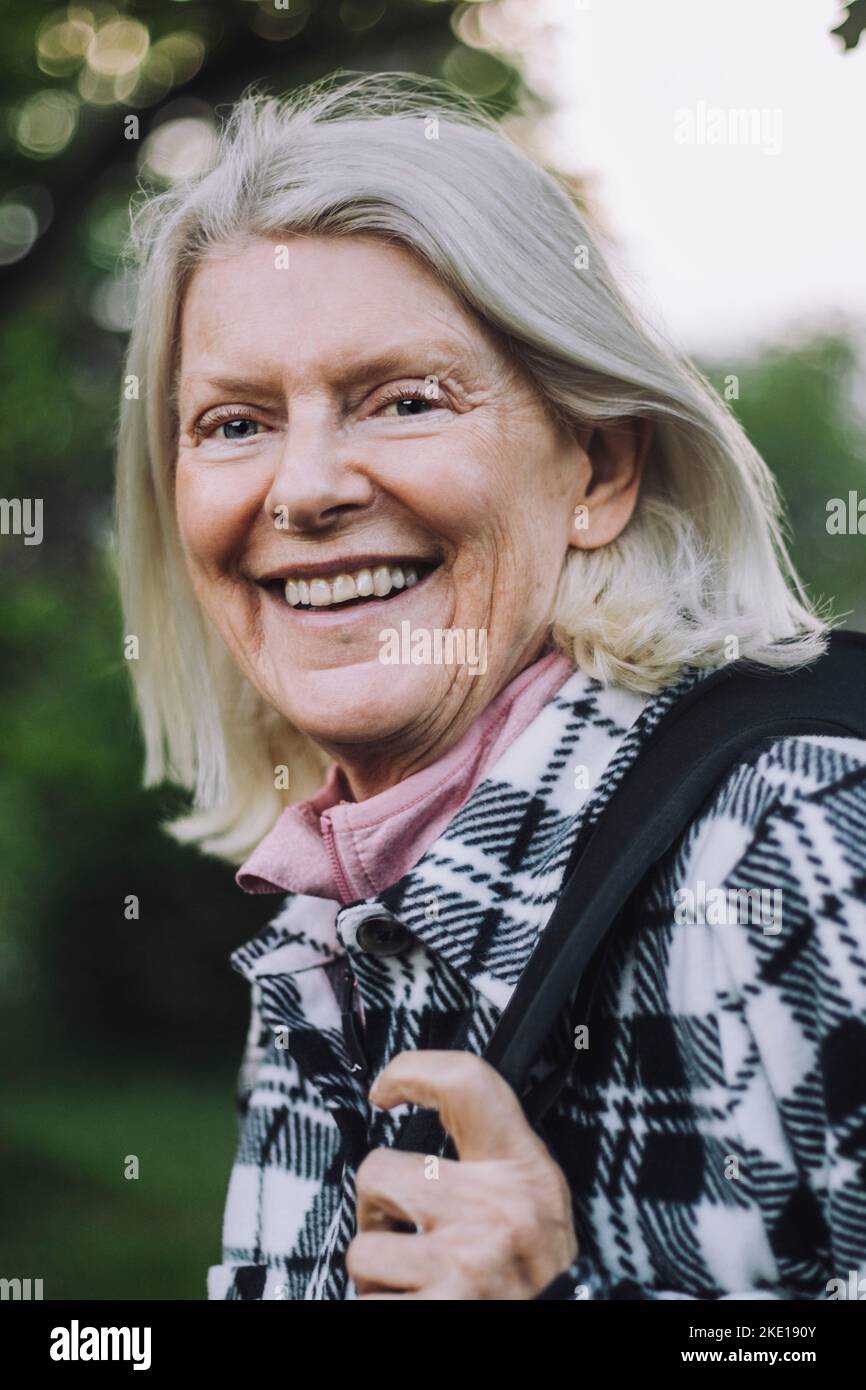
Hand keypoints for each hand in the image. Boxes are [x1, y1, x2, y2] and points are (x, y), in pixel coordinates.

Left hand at [346, 1050, 577, 1299]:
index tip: (385, 1089)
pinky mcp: (440, 1315)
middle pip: (377, 1171)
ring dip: (377, 1275)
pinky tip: (418, 1307)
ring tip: (415, 1283)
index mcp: (521, 1171)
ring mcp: (465, 1268)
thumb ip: (487, 1154)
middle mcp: (496, 1213)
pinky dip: (383, 1310)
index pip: (467, 1084)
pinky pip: (368, 1306)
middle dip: (377, 1210)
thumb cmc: (536, 1269)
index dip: (413, 1070)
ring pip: (362, 1250)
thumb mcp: (534, 1195)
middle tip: (405, 1234)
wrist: (563, 1327)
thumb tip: (408, 1095)